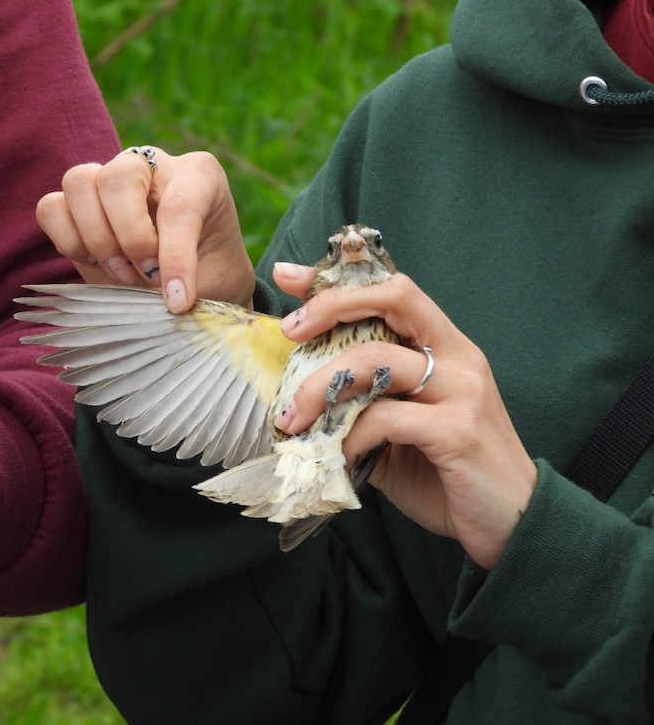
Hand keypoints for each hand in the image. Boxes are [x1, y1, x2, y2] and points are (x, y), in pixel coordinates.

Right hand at [36, 146, 254, 311]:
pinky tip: (97, 264)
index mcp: (198, 176)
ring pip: (79, 183)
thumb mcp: (220, 280)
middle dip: (128, 236)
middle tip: (145, 276)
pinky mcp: (75, 206)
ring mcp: (108, 180)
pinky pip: (51, 208)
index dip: (175, 257)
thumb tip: (169, 304)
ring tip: (122, 274)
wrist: (193, 281)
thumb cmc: (210, 276)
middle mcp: (150, 167)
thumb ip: (198, 284)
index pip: (179, 205)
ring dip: (95, 238)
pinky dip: (68, 241)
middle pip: (118, 176)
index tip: (177, 301)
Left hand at [272, 262, 536, 568]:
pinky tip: (334, 455)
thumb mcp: (399, 431)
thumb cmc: (450, 475)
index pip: (393, 291)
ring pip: (376, 360)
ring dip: (319, 387)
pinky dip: (348, 435)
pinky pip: (384, 418)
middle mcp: (459, 358)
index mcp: (446, 348)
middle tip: (288, 331)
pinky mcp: (458, 431)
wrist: (514, 527)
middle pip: (393, 299)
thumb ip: (363, 404)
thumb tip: (298, 398)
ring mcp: (462, 391)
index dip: (339, 281)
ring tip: (290, 419)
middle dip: (331, 306)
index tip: (289, 276)